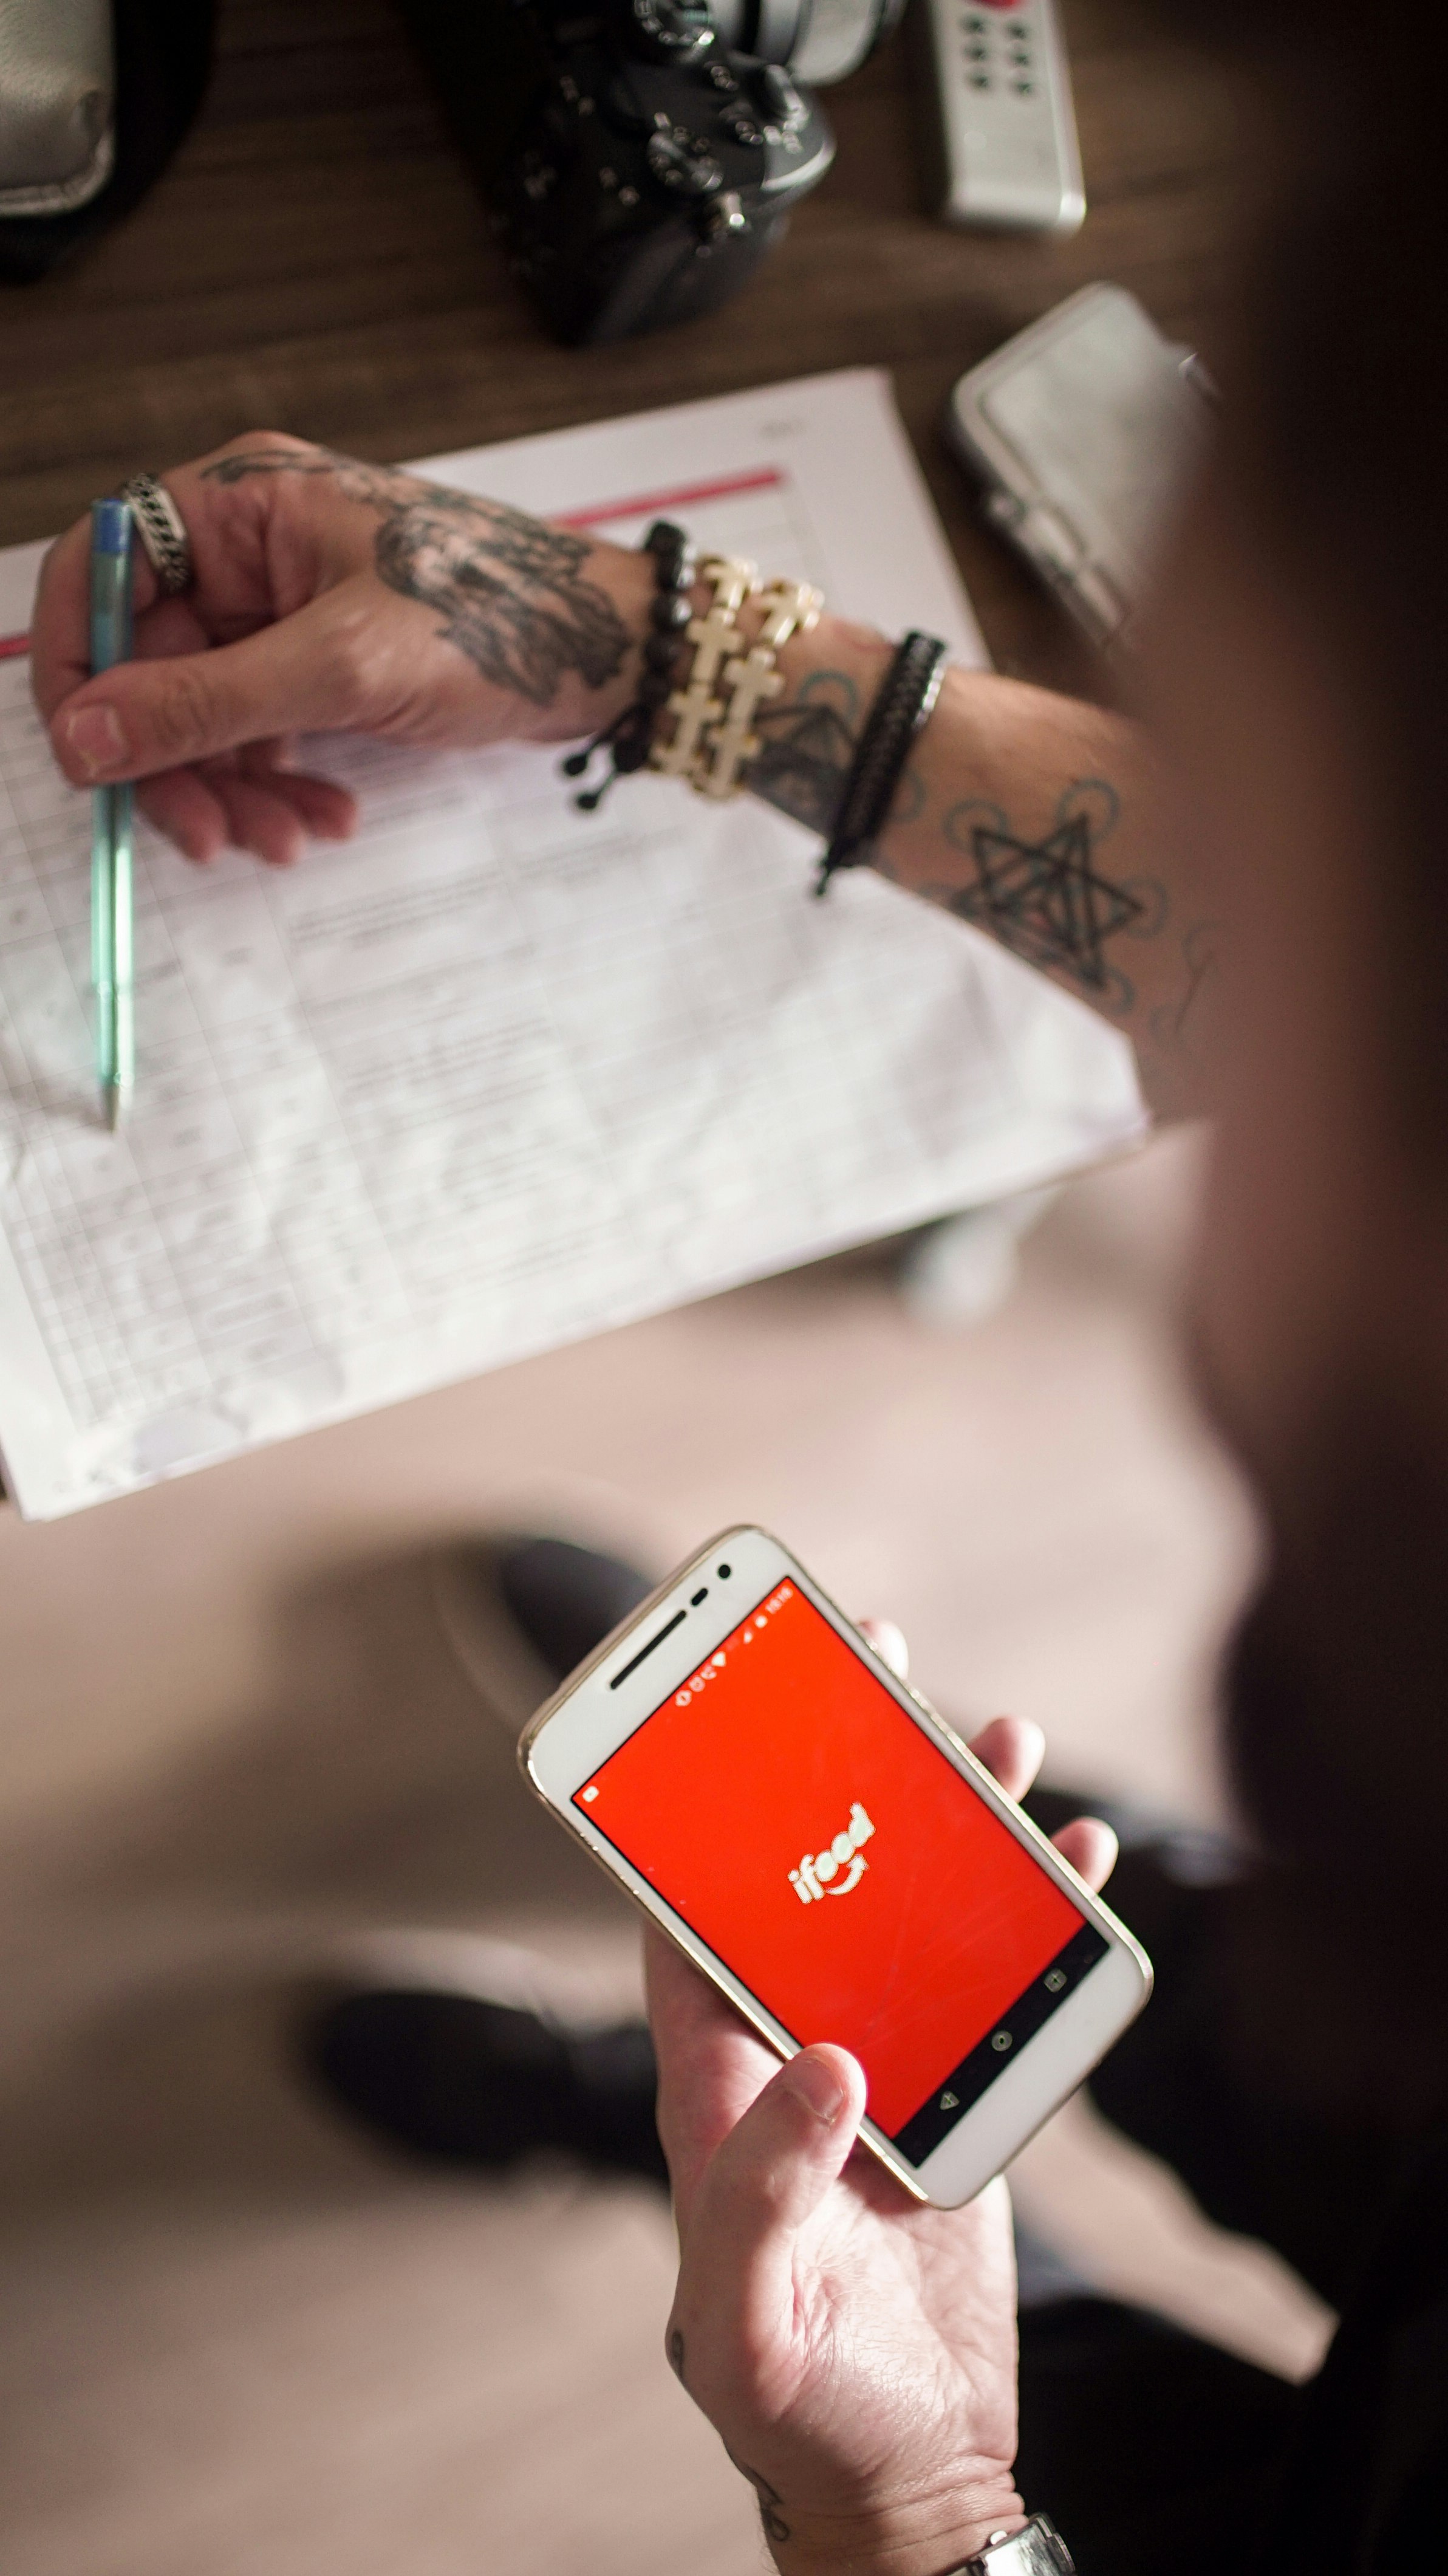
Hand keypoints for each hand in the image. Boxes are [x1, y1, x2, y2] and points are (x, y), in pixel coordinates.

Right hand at [30, 432, 652, 865]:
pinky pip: (258, 731)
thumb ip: (205, 703)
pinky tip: (321, 818)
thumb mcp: (341, 667)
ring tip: (287, 839)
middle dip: (174, 761)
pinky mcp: (319, 662)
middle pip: (148, 662)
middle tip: (210, 839)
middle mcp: (249, 545)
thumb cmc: (501, 621)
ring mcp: (283, 607)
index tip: (93, 763)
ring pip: (202, 711)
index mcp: (239, 501)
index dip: (80, 670)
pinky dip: (276, 784)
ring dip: (230, 788)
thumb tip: (88, 735)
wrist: (608, 653)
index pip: (101, 571)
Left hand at [648, 1623, 1118, 2575]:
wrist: (907, 2466)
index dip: (695, 1817)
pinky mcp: (956, 2092)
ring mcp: (880, 2063)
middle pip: (811, 1882)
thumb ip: (760, 2192)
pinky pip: (990, 1977)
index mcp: (714, 2088)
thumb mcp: (745, 2317)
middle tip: (871, 1663)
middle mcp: (791, 2053)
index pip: (690, 1921)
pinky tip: (1071, 1859)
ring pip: (906, 1911)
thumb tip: (821, 2062)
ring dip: (947, 1823)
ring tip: (993, 1737)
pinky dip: (1030, 1915)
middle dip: (838, 1773)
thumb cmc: (795, 2401)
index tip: (720, 1716)